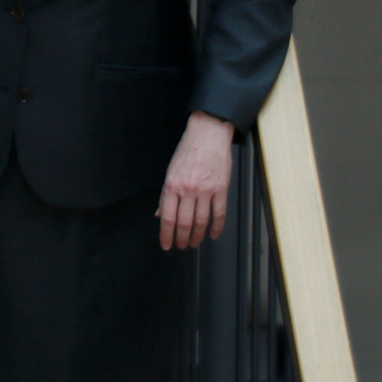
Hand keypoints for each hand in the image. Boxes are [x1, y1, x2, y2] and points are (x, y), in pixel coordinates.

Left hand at [158, 111, 234, 248]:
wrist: (208, 135)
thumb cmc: (187, 152)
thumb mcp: (170, 171)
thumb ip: (166, 195)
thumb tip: (160, 214)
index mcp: (172, 185)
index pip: (168, 217)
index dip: (166, 234)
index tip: (166, 245)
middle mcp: (188, 189)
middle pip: (184, 222)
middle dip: (181, 238)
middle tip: (181, 246)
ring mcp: (206, 190)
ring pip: (201, 221)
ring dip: (197, 235)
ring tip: (194, 243)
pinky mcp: (221, 189)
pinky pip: (219, 213)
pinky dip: (217, 227)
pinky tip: (213, 234)